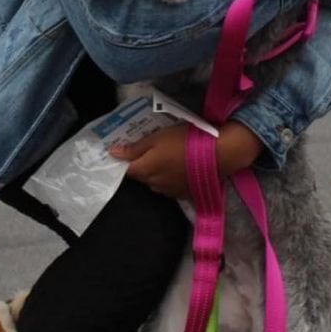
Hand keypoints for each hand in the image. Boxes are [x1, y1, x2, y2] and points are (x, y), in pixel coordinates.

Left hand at [110, 121, 263, 198]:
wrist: (218, 155)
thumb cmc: (184, 141)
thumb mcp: (157, 137)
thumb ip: (135, 147)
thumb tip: (112, 153)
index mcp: (145, 170)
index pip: (126, 170)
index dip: (125, 161)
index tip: (128, 151)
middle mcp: (154, 185)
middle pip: (141, 176)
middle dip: (142, 164)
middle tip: (151, 148)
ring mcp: (169, 192)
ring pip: (156, 181)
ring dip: (157, 172)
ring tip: (167, 157)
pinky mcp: (183, 194)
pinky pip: (170, 186)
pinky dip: (171, 177)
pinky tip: (180, 167)